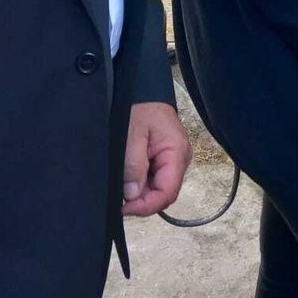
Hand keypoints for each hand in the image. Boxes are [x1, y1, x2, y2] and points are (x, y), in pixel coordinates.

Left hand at [122, 101, 190, 216]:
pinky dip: (141, 184)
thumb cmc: (140, 107)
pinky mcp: (165, 159)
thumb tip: (132, 195)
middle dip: (141, 201)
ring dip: (140, 193)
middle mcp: (180, 160)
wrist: (144, 90)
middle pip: (164, 194)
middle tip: (118, 198)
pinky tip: (128, 177)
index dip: (146, 206)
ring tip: (122, 184)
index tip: (123, 207)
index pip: (167, 193)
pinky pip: (155, 179)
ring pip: (159, 189)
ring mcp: (174, 160)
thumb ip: (134, 165)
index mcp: (176, 153)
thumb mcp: (132, 135)